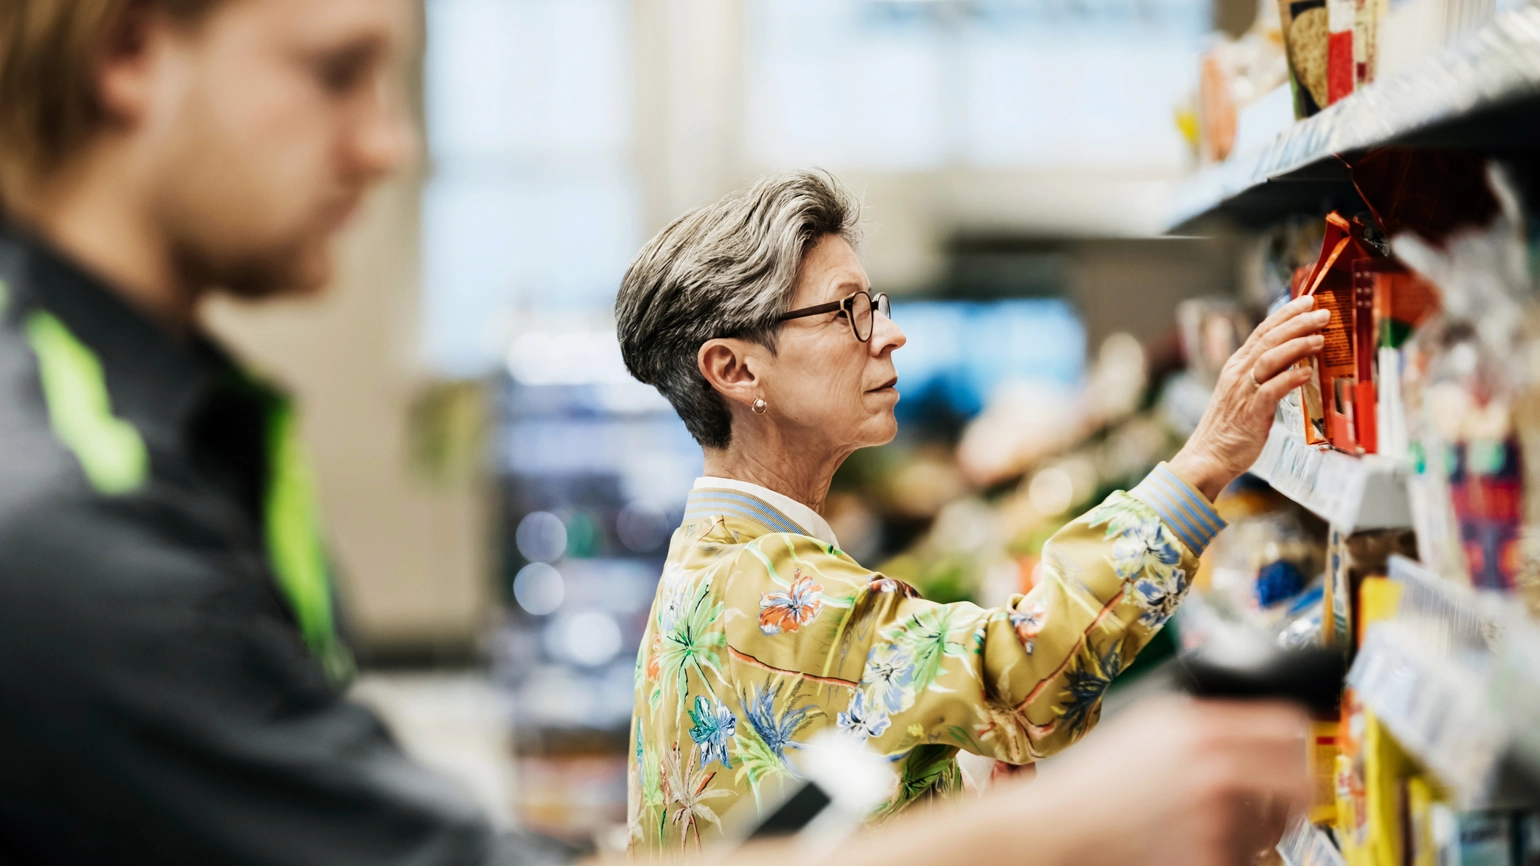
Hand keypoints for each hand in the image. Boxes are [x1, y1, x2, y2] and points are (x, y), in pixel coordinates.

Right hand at [1018, 697, 1311, 865]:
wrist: (1063, 828)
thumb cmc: (1095, 779)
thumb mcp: (1145, 722)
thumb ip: (1200, 716)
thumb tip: (1251, 719)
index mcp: (1199, 727)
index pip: (1288, 725)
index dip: (1299, 738)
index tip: (1297, 750)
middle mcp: (1214, 769)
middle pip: (1298, 780)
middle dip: (1295, 791)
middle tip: (1283, 798)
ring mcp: (1216, 819)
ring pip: (1275, 827)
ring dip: (1259, 828)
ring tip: (1219, 823)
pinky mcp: (1210, 858)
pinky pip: (1247, 858)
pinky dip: (1231, 854)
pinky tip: (1198, 841)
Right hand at [1170, 297, 1328, 500]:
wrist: (1208, 456)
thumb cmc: (1231, 428)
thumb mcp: (1245, 393)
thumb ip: (1265, 376)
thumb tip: (1294, 362)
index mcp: (1237, 366)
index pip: (1262, 331)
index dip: (1285, 314)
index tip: (1307, 301)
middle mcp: (1238, 373)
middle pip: (1269, 339)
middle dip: (1297, 323)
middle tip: (1321, 312)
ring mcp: (1243, 392)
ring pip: (1270, 359)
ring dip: (1296, 346)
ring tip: (1320, 338)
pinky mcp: (1251, 412)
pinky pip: (1272, 390)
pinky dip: (1290, 379)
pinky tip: (1307, 372)